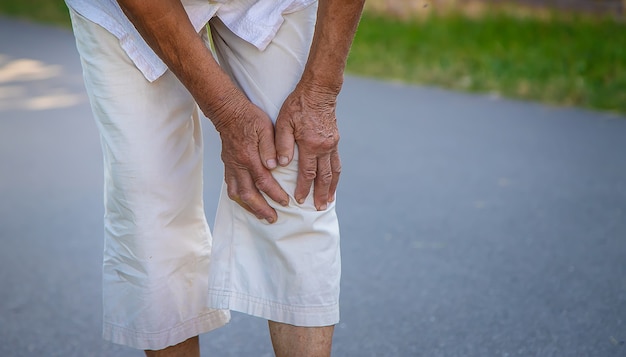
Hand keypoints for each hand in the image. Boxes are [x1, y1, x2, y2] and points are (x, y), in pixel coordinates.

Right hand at [214, 94, 288, 222]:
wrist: (228, 111)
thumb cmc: (250, 118)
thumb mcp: (265, 127)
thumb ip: (270, 147)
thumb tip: (274, 165)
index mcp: (249, 157)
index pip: (263, 181)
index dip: (275, 194)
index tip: (286, 202)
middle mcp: (238, 165)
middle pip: (248, 194)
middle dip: (261, 209)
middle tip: (273, 219)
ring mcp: (231, 167)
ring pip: (237, 194)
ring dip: (249, 207)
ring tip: (260, 216)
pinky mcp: (228, 166)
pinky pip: (231, 188)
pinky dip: (239, 199)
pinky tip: (247, 203)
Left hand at [274, 84, 340, 210]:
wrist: (319, 90)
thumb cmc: (298, 105)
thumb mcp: (284, 122)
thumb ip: (282, 144)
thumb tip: (280, 164)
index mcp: (311, 144)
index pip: (307, 173)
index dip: (303, 188)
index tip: (299, 201)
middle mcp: (324, 147)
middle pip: (324, 177)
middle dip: (321, 194)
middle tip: (319, 209)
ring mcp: (332, 144)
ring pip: (334, 172)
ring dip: (332, 188)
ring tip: (329, 200)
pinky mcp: (335, 140)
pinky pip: (337, 163)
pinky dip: (336, 175)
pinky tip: (333, 182)